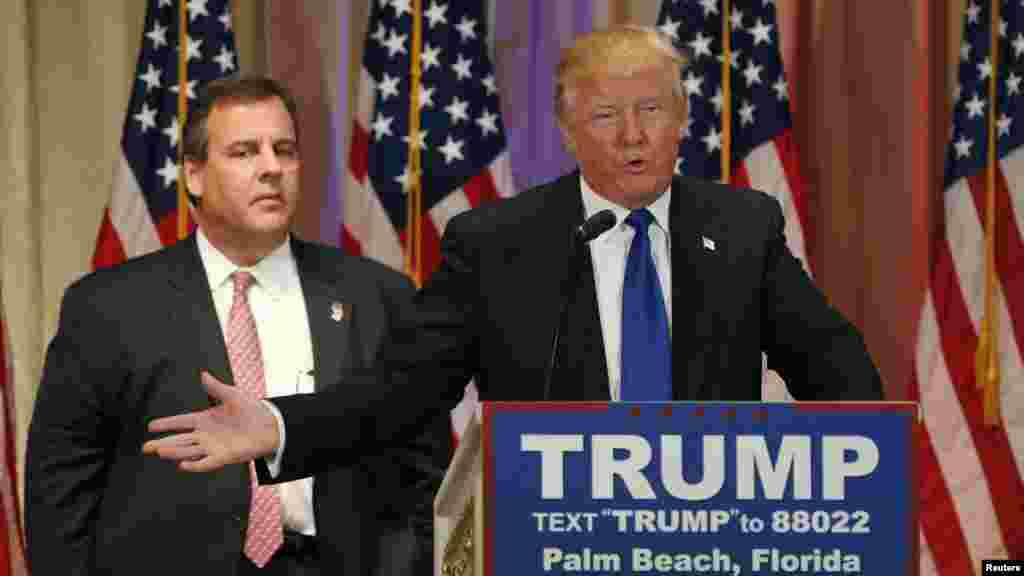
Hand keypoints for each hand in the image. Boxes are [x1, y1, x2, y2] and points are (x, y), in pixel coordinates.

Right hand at [142, 371, 280, 471]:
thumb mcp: (232, 395)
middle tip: (145, 447)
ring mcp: (212, 446)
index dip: (167, 424)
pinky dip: (194, 465)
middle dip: (162, 443)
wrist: (270, 425)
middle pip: (179, 440)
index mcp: (205, 419)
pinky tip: (182, 465)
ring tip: (159, 451)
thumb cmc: (251, 410)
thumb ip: (216, 387)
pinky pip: (205, 463)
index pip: (181, 422)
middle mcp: (205, 435)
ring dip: (174, 452)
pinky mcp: (223, 457)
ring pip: (188, 451)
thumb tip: (203, 374)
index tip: (150, 426)